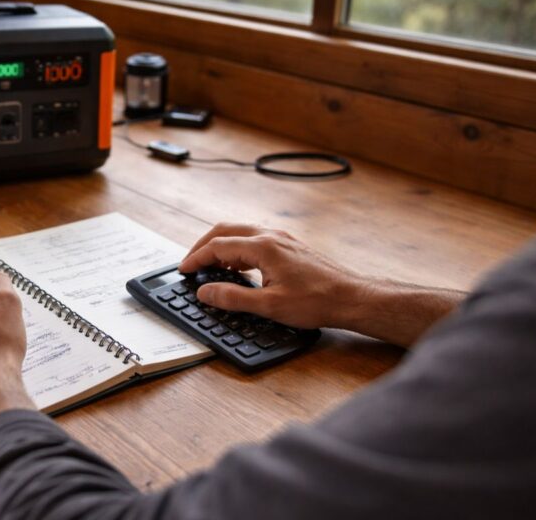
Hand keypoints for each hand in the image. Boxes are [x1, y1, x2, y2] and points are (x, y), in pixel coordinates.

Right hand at [178, 223, 364, 330]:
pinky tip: (238, 268)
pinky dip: (238, 249)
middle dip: (203, 246)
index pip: (218, 246)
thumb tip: (205, 291)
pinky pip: (255, 239)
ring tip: (211, 267)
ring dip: (221, 246)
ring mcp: (282, 239)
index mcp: (263, 247)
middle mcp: (271, 236)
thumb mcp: (269, 306)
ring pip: (240, 232)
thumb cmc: (317, 301)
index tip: (183, 271)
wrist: (352, 297)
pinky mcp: (290, 246)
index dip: (196, 258)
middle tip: (191, 264)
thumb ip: (232, 297)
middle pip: (225, 230)